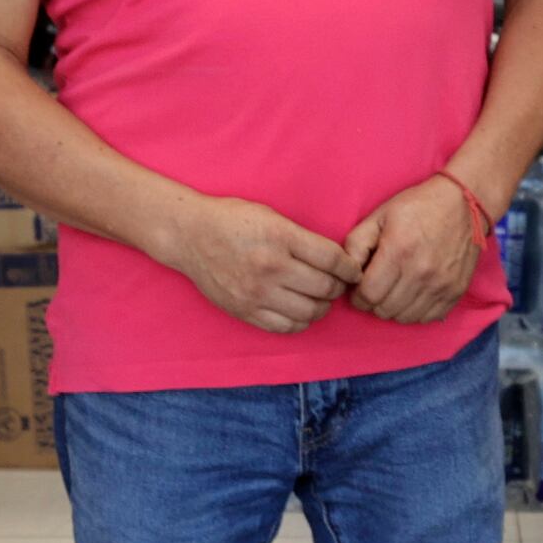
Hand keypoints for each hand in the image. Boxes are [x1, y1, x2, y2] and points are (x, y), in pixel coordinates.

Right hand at [166, 196, 350, 333]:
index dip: (350, 268)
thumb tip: (336, 261)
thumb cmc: (232, 220)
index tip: (353, 271)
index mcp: (281, 237)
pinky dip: (300, 322)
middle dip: (338, 288)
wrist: (189, 235)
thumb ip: (302, 237)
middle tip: (338, 285)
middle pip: (324, 288)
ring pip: (309, 311)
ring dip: (322, 307)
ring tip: (320, 298)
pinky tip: (300, 311)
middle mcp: (270, 266)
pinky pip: (285, 327)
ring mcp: (256, 292)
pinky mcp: (244, 310)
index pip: (332, 259)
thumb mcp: (271, 215)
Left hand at [336, 173, 481, 324]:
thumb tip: (347, 273)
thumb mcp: (379, 216)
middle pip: (385, 310)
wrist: (464, 203)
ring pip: (406, 318)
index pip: (369, 295)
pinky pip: (428, 317)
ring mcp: (441, 284)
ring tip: (394, 292)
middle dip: (374, 303)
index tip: (359, 289)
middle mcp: (421, 272)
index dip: (358, 297)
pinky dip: (416, 312)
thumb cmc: (418, 207)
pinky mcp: (456, 291)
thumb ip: (356, 243)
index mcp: (398, 251)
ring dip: (394, 309)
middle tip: (376, 289)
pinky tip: (413, 295)